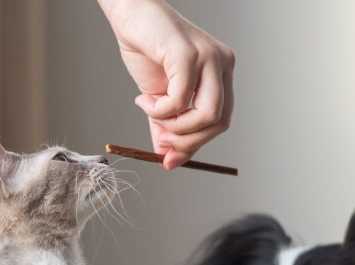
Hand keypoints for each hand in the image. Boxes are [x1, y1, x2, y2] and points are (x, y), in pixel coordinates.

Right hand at [99, 0, 234, 169]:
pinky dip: (159, 109)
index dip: (195, 145)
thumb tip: (167, 159)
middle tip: (160, 139)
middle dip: (187, 141)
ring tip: (152, 114)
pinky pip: (180, 100)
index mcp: (221, 74)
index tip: (169, 158)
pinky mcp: (189, 54)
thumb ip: (167, 126)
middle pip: (220, 122)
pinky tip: (143, 99)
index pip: (221, 121)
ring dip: (175, 126)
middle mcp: (223, 64)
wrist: (131, 16)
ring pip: (208, 115)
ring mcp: (210, 58)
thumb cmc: (146, 50)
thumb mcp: (159, 98)